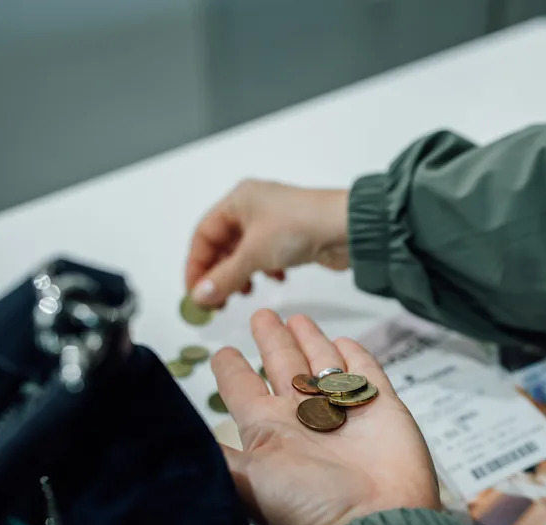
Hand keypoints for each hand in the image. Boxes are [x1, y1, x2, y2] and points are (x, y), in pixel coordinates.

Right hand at [185, 180, 349, 306]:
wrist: (350, 228)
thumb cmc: (301, 226)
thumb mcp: (254, 253)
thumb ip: (224, 277)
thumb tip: (199, 296)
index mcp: (238, 200)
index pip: (203, 234)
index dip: (196, 265)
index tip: (194, 294)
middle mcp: (254, 207)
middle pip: (223, 244)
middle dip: (218, 273)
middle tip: (216, 302)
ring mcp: (274, 222)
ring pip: (245, 253)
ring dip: (241, 275)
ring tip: (244, 293)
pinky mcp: (292, 237)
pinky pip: (268, 256)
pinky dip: (265, 270)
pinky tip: (275, 280)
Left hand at [212, 311, 440, 524]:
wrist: (376, 522)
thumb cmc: (310, 508)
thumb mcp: (247, 483)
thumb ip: (216, 459)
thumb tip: (169, 444)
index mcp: (270, 432)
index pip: (244, 390)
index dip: (231, 370)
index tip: (221, 353)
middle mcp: (305, 418)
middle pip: (283, 366)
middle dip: (272, 340)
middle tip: (262, 316)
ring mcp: (345, 411)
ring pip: (323, 363)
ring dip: (311, 340)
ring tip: (298, 319)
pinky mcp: (381, 406)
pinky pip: (367, 373)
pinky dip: (357, 357)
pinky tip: (345, 343)